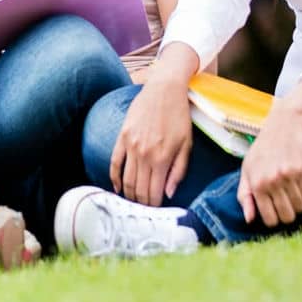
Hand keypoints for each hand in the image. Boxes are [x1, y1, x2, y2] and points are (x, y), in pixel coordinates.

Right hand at [109, 76, 193, 204]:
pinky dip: (114, 178)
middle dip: (141, 204)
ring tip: (133, 203)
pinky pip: (114, 163)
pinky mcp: (121, 137)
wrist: (164, 89)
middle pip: (138, 190)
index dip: (154, 206)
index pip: (153, 192)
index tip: (156, 212)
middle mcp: (144, 155)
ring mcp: (130, 146)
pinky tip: (117, 188)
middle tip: (144, 211)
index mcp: (162, 159)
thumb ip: (178, 171)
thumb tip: (168, 193)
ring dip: (128, 195)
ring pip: (125, 180)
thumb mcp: (186, 144)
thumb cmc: (179, 116)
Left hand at [236, 87, 301, 227]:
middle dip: (288, 214)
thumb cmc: (263, 148)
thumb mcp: (247, 169)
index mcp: (257, 183)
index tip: (275, 213)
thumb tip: (249, 220)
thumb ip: (245, 195)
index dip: (274, 220)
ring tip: (293, 193)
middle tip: (286, 204)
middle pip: (287, 216)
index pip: (270, 219)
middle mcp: (272, 181)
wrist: (284, 124)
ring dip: (299, 204)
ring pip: (301, 208)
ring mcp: (289, 176)